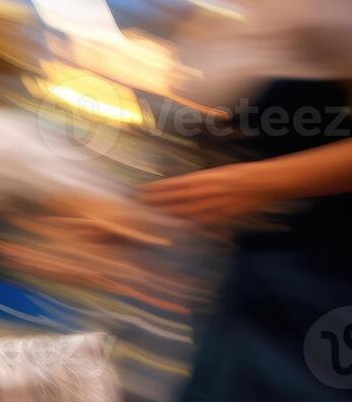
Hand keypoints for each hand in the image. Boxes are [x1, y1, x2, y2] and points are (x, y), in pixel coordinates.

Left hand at [138, 162, 283, 222]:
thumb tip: (177, 189)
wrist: (263, 182)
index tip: (139, 192)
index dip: (154, 189)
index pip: (171, 185)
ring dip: (167, 215)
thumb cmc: (238, 174)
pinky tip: (176, 227)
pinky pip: (199, 222)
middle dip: (154, 204)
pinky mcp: (220, 216)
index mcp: (201, 178)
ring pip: (183, 213)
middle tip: (138, 207)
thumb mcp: (214, 174)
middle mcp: (203, 191)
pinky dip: (187, 224)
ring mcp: (211, 205)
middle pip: (173, 200)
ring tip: (151, 217)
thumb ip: (196, 183)